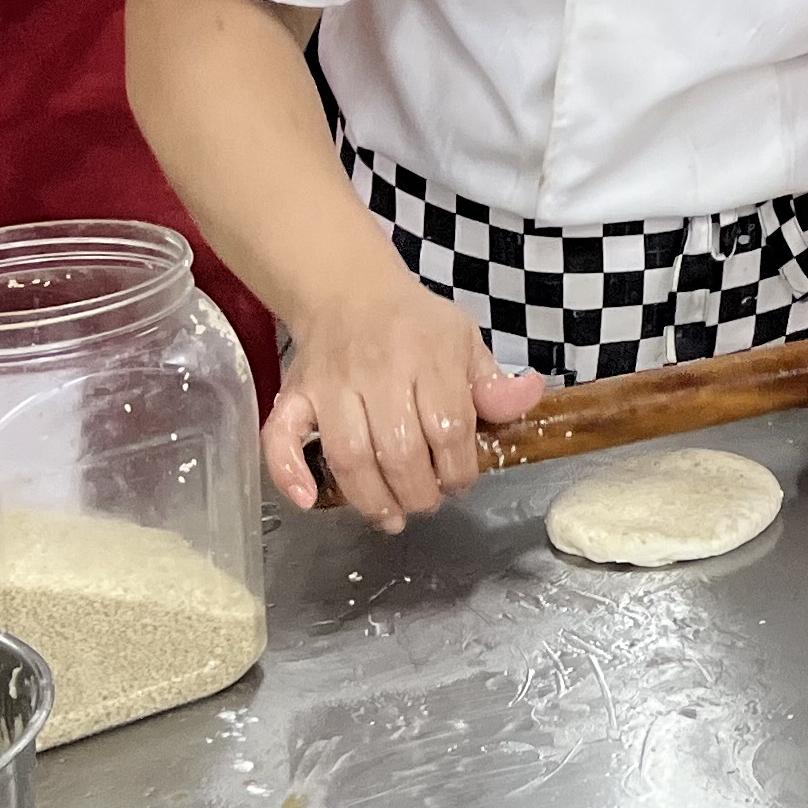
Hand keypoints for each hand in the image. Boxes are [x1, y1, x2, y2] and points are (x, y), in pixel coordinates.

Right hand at [266, 277, 551, 529]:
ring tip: (391, 517)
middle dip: (418, 493)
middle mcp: (377, 371)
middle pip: (398, 451)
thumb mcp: (464, 341)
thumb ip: (492, 382)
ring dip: (371, 499)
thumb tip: (527, 398)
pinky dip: (289, 473)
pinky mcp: (294, 394)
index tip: (461, 483)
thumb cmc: (415, 325)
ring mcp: (330, 385)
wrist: (350, 290)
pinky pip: (280, 437)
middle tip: (427, 503)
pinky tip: (310, 501)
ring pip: (347, 455)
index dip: (459, 469)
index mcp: (428, 355)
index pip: (448, 427)